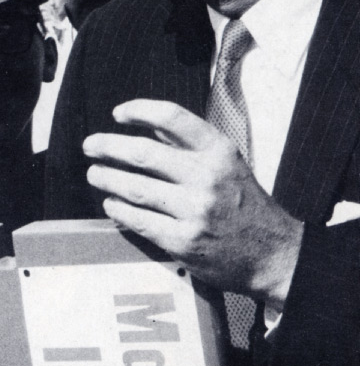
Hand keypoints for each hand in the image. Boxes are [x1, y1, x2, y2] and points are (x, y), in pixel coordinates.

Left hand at [84, 99, 303, 308]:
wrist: (274, 255)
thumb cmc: (243, 203)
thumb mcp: (227, 163)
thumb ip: (190, 143)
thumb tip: (145, 124)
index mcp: (219, 152)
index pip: (172, 118)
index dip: (139, 110)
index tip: (117, 113)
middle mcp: (207, 178)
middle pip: (143, 153)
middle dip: (108, 147)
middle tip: (90, 146)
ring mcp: (195, 211)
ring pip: (134, 188)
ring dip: (106, 178)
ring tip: (94, 174)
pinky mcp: (183, 241)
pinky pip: (138, 220)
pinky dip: (118, 209)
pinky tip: (111, 203)